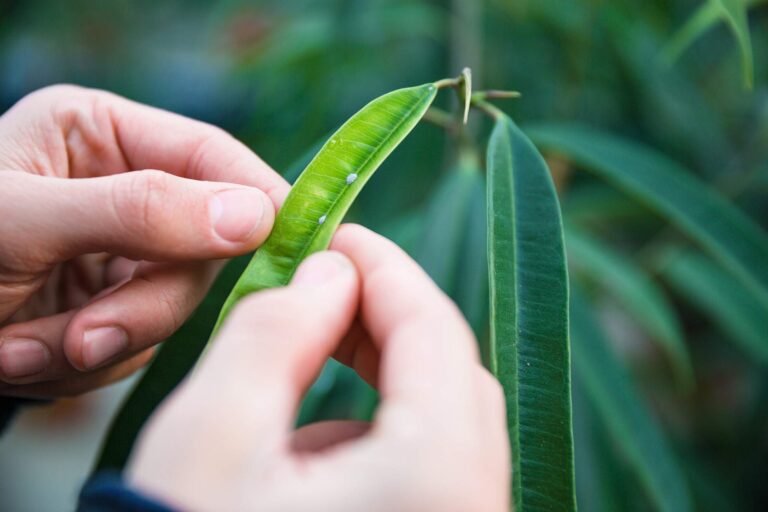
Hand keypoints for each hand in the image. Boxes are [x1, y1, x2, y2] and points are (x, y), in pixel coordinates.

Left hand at [0, 85, 287, 396]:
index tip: (291, 246)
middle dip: (142, 303)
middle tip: (87, 337)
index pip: (212, 158)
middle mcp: (122, 188)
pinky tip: (24, 354)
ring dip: (105, 342)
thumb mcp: (24, 222)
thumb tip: (256, 214)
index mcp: (102, 134)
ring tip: (25, 349)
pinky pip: (139, 344)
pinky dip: (85, 364)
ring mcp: (119, 252)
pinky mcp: (109, 307)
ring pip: (173, 306)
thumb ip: (140, 211)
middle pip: (201, 247)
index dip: (256, 200)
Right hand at [129, 225, 508, 511]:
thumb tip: (328, 272)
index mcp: (437, 473)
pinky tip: (312, 446)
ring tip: (310, 356)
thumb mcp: (215, 433)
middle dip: (386, 316)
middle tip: (325, 284)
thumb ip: (276, 331)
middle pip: (450, 372)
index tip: (335, 234)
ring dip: (382, 373)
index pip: (433, 328)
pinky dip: (380, 432)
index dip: (383, 267)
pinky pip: (427, 468)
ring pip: (443, 420)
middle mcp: (475, 507)